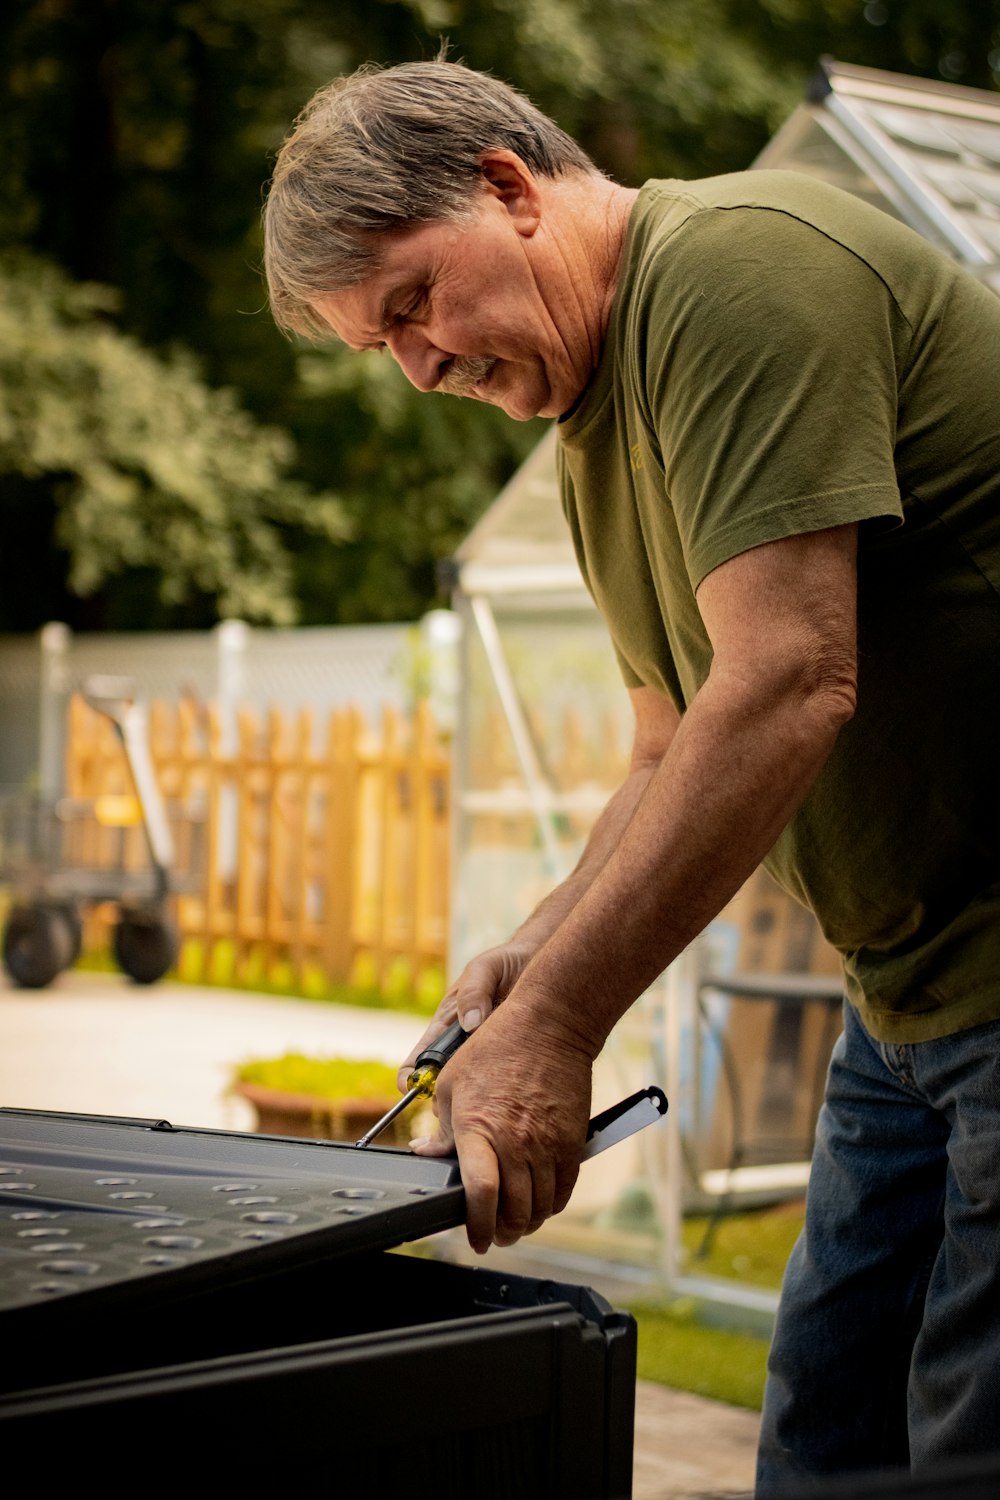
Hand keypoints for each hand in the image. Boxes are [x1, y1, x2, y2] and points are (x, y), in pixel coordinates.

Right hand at [396, 940, 534, 1092]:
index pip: (418, 1059)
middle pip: (443, 1084)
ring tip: (493, 1098)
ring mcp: (483, 1056)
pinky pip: (498, 1084)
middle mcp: (461, 1045)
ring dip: (475, 1097)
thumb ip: (474, 992)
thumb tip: (470, 1025)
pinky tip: (515, 1092)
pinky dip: (501, 1092)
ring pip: (470, 1089)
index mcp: (446, 1024)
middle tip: (463, 1104)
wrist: (537, 962)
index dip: (410, 1079)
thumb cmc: (504, 963)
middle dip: (446, 1100)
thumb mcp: (486, 969)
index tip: (410, 1091)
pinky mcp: (508, 1061)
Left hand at [411, 993, 593, 1253]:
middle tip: (493, 1233)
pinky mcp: (572, 1142)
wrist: (550, 1026)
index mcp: (478, 1129)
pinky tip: (539, 1203)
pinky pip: (564, 1191)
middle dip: (501, 1233)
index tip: (474, 1238)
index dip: (476, 1227)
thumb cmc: (496, 1048)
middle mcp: (514, 1142)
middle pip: (513, 1212)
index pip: (480, 1195)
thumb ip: (441, 1127)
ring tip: (515, 1222)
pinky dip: (551, 1206)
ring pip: (540, 1208)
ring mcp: (547, 1144)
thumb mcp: (452, 1083)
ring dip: (526, 1223)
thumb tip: (426, 1153)